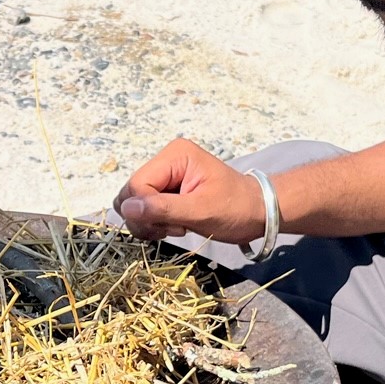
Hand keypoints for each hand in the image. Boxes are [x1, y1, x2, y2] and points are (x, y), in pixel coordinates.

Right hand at [114, 138, 268, 243]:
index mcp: (175, 155)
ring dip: (149, 222)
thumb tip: (126, 208)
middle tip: (173, 228)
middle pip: (130, 193)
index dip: (147, 211)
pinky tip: (174, 226)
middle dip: (145, 217)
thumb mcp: (201, 210)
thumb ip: (162, 209)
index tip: (173, 226)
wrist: (258, 212)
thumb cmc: (236, 208)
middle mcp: (166, 160)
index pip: (138, 185)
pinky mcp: (166, 190)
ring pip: (133, 203)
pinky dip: (153, 223)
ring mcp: (165, 175)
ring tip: (176, 227)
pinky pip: (143, 208)